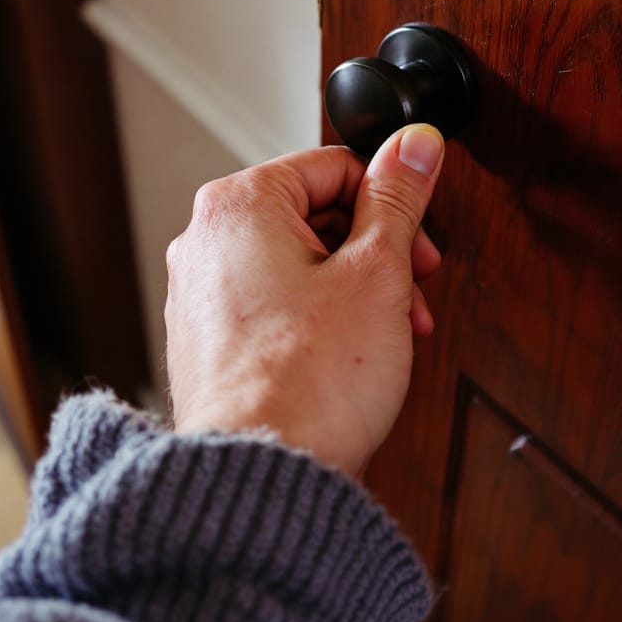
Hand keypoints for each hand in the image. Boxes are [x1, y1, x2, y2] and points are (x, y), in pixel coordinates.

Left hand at [165, 124, 445, 475]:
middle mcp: (204, 244)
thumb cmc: (308, 384)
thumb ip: (398, 198)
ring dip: (356, 290)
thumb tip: (416, 144)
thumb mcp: (376, 273)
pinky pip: (276, 308)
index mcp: (236, 206)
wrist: (264, 477)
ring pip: (298, 265)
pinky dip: (320, 322)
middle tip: (413, 288)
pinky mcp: (210, 345)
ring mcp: (201, 298)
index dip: (392, 201)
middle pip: (314, 216)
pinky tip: (351, 358)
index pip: (334, 164)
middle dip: (376, 252)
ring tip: (390, 333)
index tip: (420, 235)